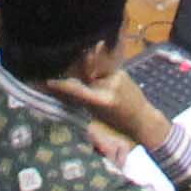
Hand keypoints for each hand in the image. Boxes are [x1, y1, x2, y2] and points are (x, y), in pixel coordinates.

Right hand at [46, 67, 170, 153]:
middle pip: (84, 75)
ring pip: (94, 70)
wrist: (142, 118)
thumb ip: (83, 100)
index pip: (77, 90)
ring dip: (87, 71)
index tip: (48, 81)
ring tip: (85, 76)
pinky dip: (97, 71)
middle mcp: (109, 86)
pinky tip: (98, 75)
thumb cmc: (117, 122)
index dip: (61, 85)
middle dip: (73, 73)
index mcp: (101, 101)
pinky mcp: (121, 71)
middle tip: (62, 72)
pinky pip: (103, 68)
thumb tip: (66, 88)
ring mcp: (116, 76)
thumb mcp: (96, 115)